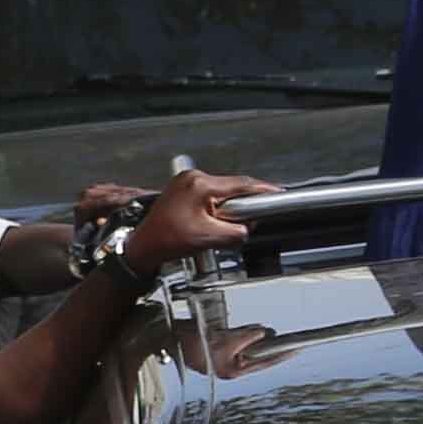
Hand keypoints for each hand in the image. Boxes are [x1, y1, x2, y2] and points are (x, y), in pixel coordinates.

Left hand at [90, 166, 262, 293]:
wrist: (144, 246)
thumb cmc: (167, 241)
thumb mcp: (209, 238)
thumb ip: (235, 231)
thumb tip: (248, 226)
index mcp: (200, 184)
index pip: (241, 184)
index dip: (263, 190)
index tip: (278, 193)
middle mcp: (193, 177)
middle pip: (232, 186)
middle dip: (243, 205)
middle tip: (250, 221)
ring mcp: (187, 181)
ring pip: (221, 191)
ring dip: (229, 208)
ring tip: (224, 226)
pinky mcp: (183, 189)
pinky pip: (209, 194)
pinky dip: (217, 208)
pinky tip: (214, 222)